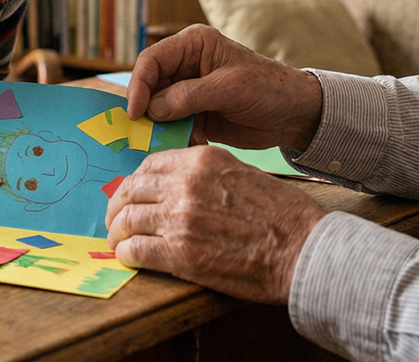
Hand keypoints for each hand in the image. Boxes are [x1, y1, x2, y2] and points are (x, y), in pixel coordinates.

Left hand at [105, 146, 326, 304]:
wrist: (302, 248)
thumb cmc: (281, 215)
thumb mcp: (242, 173)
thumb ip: (207, 174)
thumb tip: (179, 183)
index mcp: (201, 161)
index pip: (150, 165)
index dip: (135, 182)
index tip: (132, 194)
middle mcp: (185, 185)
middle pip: (131, 190)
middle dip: (118, 206)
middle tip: (116, 220)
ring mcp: (180, 218)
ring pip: (127, 220)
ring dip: (118, 232)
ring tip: (119, 241)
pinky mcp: (180, 253)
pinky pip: (135, 250)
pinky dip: (126, 254)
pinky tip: (129, 258)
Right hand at [127, 25, 323, 151]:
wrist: (296, 115)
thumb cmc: (269, 89)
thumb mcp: (229, 88)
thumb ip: (189, 96)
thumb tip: (152, 110)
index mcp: (194, 45)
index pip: (152, 60)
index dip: (139, 85)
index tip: (135, 111)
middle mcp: (186, 65)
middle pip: (150, 85)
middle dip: (145, 108)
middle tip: (139, 132)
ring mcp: (189, 91)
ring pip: (158, 108)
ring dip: (158, 126)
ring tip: (159, 143)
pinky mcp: (195, 113)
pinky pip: (173, 125)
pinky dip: (173, 137)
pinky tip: (183, 146)